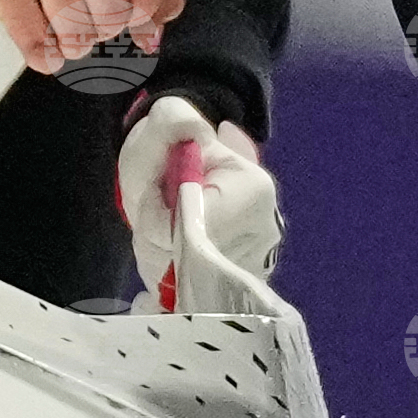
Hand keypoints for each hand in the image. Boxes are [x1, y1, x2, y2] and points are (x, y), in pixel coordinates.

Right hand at [0, 0, 184, 72]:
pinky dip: (44, 54)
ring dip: (71, 42)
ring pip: (80, 36)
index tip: (135, 19)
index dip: (143, 15)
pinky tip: (38, 34)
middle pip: (114, 15)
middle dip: (101, 27)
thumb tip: (168, 10)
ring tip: (55, 19)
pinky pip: (40, 47)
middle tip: (82, 13)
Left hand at [117, 95, 280, 301]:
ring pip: (184, 283)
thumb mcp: (164, 122)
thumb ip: (174, 119)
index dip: (161, 219)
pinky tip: (169, 252)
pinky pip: (185, 298)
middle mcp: (262, 236)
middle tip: (156, 212)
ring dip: (159, 260)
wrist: (181, 175)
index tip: (155, 196)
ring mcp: (251, 267)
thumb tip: (193, 131)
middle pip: (191, 261)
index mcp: (254, 192)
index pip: (198, 228)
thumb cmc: (172, 150)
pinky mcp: (234, 292)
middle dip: (158, 242)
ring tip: (162, 229)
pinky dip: (168, 278)